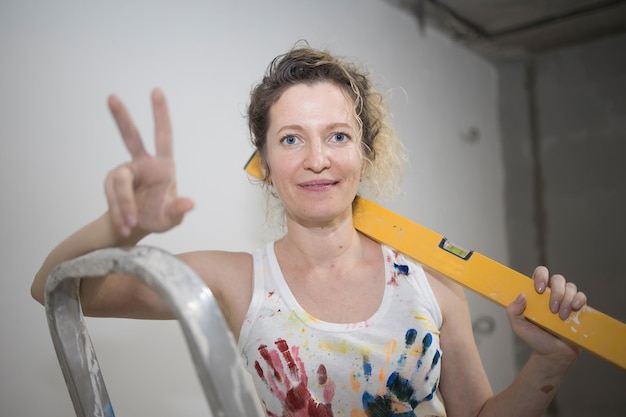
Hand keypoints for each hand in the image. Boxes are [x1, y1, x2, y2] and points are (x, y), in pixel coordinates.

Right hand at [105, 89, 193, 236]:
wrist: (136, 227)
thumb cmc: (159, 216)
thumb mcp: (172, 218)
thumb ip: (179, 211)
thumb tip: (189, 204)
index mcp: (163, 166)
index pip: (163, 136)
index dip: (160, 114)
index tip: (156, 91)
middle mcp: (142, 164)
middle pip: (130, 137)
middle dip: (121, 117)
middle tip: (112, 98)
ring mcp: (124, 172)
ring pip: (119, 183)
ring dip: (124, 206)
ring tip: (131, 224)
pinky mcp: (112, 183)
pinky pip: (113, 198)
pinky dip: (119, 213)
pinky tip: (125, 226)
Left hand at [506, 266, 586, 362]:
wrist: (552, 355)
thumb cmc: (535, 338)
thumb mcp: (519, 326)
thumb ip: (513, 311)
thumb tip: (521, 295)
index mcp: (537, 294)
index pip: (540, 274)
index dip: (541, 276)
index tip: (539, 289)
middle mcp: (552, 294)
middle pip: (558, 279)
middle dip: (556, 292)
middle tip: (552, 308)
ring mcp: (566, 301)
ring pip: (570, 287)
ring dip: (566, 300)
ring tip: (561, 316)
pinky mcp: (578, 309)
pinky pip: (582, 297)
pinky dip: (579, 300)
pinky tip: (574, 309)